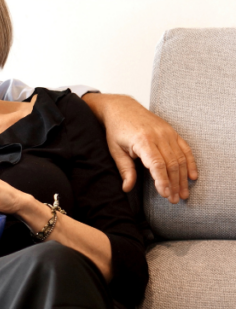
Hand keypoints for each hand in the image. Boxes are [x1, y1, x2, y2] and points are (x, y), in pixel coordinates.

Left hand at [83, 93, 197, 202]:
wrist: (122, 108)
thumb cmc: (116, 130)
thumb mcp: (115, 150)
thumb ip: (124, 169)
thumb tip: (127, 188)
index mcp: (143, 140)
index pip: (157, 165)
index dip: (163, 181)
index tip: (165, 195)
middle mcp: (159, 136)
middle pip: (172, 164)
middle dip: (174, 184)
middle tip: (175, 200)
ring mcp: (168, 133)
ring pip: (180, 158)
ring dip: (183, 178)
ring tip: (183, 194)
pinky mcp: (172, 132)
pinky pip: (185, 149)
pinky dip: (191, 163)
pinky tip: (192, 177)